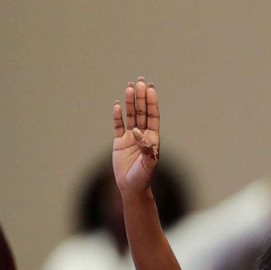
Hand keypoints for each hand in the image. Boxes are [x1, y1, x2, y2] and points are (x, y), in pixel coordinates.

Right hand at [112, 78, 159, 193]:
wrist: (131, 187)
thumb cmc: (143, 177)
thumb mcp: (148, 165)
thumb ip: (147, 150)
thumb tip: (139, 133)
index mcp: (152, 138)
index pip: (152, 116)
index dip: (151, 103)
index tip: (150, 89)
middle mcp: (142, 135)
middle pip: (142, 112)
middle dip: (141, 97)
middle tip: (140, 81)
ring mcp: (130, 138)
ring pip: (131, 116)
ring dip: (131, 102)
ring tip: (129, 87)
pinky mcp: (119, 142)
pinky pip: (118, 126)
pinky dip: (118, 116)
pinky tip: (118, 105)